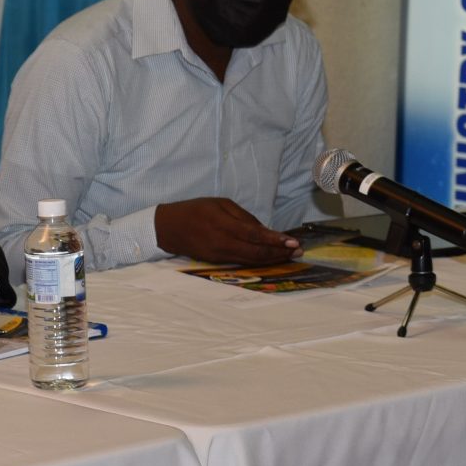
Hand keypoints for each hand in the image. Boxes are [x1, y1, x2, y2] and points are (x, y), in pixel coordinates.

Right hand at [155, 197, 300, 264]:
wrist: (167, 228)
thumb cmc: (195, 210)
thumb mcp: (219, 204)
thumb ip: (243, 217)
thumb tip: (264, 230)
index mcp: (222, 223)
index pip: (254, 234)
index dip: (275, 240)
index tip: (293, 242)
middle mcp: (221, 242)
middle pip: (256, 252)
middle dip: (279, 252)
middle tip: (298, 251)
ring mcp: (219, 255)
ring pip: (251, 260)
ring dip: (272, 259)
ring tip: (289, 256)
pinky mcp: (216, 261)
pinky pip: (242, 262)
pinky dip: (259, 261)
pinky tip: (270, 258)